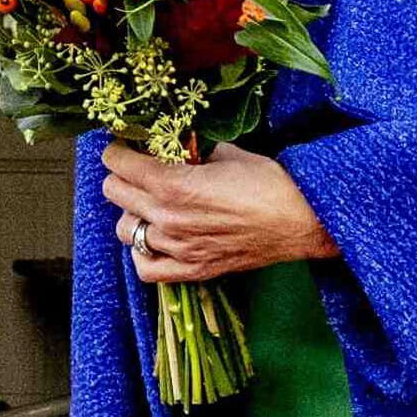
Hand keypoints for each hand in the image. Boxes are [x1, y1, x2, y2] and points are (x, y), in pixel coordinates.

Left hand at [103, 144, 336, 283]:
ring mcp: (178, 248)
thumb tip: (178, 146)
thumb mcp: (227, 153)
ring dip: (133, 213)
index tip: (125, 148)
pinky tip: (156, 240)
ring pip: (125, 230)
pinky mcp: (192, 270)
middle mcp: (168, 218)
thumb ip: (194, 151)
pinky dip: (143, 253)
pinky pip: (145, 269)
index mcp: (174, 185)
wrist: (302, 221)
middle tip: (138, 171)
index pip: (120, 164)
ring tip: (150, 205)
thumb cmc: (271, 184)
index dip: (119, 151)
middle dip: (122, 176)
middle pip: (115, 193)